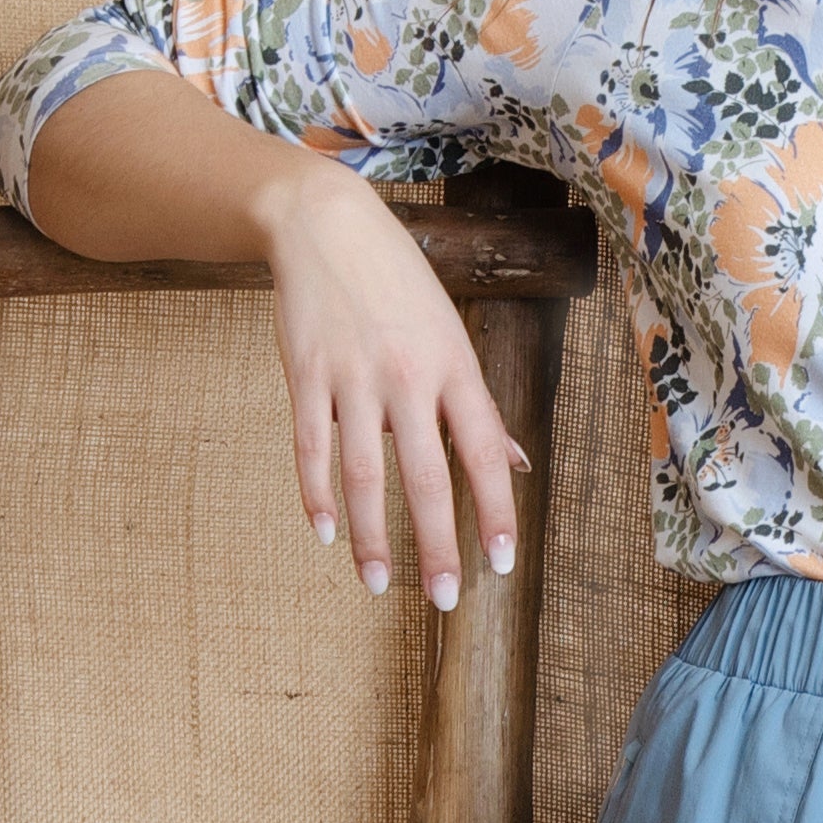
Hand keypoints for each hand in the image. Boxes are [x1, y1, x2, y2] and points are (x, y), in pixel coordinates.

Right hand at [261, 159, 528, 609]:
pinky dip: (316, 495)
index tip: (502, 562)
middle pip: (427, 477)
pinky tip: (325, 534)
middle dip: (437, 544)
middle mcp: (407, 377)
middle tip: (445, 598)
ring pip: (365, 474)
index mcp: (454, 368)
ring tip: (379, 583)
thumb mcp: (453, 336)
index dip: (496, 510)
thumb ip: (479, 408)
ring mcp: (353, 377)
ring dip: (372, 536)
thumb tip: (517, 465)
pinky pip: (310, 447)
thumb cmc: (399, 284)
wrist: (325, 224)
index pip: (484, 453)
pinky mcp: (305, 374)